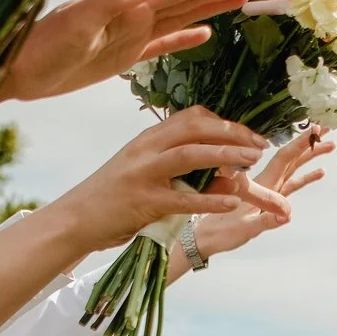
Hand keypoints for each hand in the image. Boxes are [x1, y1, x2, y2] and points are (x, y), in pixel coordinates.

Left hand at [1, 0, 257, 101]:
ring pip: (183, 16)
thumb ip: (106, 5)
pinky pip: (163, 43)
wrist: (14, 69)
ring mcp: (130, 34)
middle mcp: (134, 15)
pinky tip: (205, 34)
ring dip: (214, 7)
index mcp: (128, 6)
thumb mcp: (72, 29)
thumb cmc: (38, 50)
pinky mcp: (122, 55)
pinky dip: (186, 36)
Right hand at [47, 106, 271, 254]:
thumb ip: (180, 169)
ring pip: (191, 155)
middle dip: (232, 134)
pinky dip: (210, 199)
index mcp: (148, 138)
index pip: (192, 117)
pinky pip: (183, 198)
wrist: (76, 218)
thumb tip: (224, 172)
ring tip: (253, 162)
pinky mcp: (143, 202)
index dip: (224, 123)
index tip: (248, 134)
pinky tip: (232, 202)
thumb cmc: (114, 197)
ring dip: (226, 155)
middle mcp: (146, 149)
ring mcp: (143, 174)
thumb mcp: (144, 172)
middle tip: (260, 145)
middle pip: (196, 128)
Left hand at [174, 129, 329, 274]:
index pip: (285, 158)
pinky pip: (290, 184)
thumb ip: (264, 221)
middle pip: (292, 158)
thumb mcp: (242, 228)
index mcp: (260, 185)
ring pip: (293, 169)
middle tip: (330, 129)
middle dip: (310, 144)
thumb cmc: (219, 233)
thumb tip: (288, 213)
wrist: (204, 238)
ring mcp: (267, 190)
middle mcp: (265, 183)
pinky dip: (305, 177)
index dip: (301, 144)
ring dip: (310, 158)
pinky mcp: (267, 199)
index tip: (317, 130)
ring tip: (329, 147)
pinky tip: (319, 173)